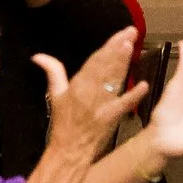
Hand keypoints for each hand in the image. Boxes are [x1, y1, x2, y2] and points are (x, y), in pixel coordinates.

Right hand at [42, 28, 147, 156]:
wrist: (69, 150)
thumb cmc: (64, 123)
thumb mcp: (56, 96)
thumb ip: (52, 72)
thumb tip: (38, 55)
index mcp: (77, 85)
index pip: (95, 61)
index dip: (109, 46)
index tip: (121, 34)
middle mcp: (90, 92)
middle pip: (106, 66)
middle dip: (120, 48)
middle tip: (133, 32)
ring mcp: (101, 105)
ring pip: (114, 80)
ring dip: (124, 63)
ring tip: (134, 47)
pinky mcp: (111, 118)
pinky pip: (123, 104)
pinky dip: (133, 95)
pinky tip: (145, 85)